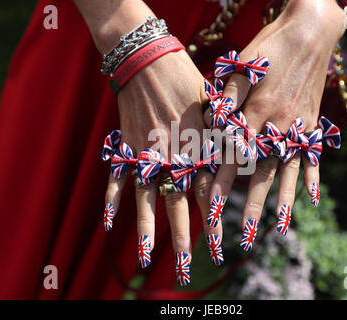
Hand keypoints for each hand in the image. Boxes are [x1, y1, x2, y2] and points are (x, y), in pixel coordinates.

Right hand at [103, 49, 219, 284]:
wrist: (147, 60)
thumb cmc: (186, 78)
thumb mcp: (213, 105)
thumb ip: (223, 135)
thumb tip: (238, 157)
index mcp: (195, 150)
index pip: (207, 195)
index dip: (213, 223)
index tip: (220, 247)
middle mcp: (171, 159)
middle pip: (176, 206)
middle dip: (182, 239)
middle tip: (184, 268)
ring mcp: (145, 156)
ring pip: (145, 201)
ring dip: (146, 231)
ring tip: (144, 259)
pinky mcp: (125, 148)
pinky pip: (115, 179)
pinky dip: (111, 201)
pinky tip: (108, 224)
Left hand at [205, 0, 346, 245]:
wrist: (311, 32)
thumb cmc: (270, 46)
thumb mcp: (243, 65)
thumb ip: (228, 97)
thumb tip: (213, 123)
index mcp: (256, 113)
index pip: (233, 158)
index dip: (219, 184)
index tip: (210, 209)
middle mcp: (278, 127)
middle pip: (261, 173)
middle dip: (250, 205)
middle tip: (243, 234)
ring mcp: (298, 128)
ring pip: (287, 171)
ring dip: (282, 201)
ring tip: (280, 228)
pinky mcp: (311, 124)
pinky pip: (312, 156)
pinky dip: (312, 178)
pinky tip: (311, 199)